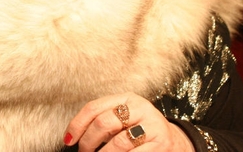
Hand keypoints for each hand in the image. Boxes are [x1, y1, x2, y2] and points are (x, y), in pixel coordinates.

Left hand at [64, 92, 194, 150]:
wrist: (174, 142)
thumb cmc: (140, 132)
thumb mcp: (123, 120)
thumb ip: (103, 122)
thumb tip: (72, 137)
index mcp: (127, 98)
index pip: (94, 107)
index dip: (77, 125)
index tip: (68, 140)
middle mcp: (140, 108)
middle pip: (104, 122)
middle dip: (88, 142)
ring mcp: (152, 126)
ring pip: (118, 143)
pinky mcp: (160, 144)